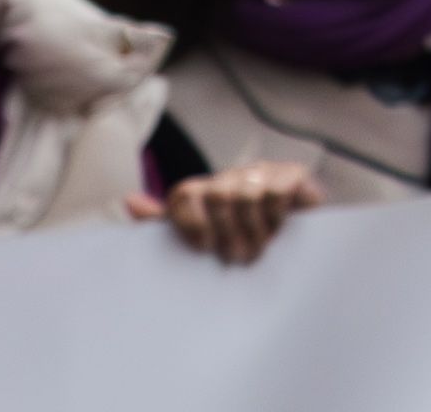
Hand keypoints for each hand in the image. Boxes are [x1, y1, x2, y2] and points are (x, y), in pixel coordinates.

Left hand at [131, 162, 320, 265]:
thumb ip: (166, 224)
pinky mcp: (293, 175)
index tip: (203, 249)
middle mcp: (232, 178)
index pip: (185, 194)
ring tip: (259, 249)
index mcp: (206, 191)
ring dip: (253, 230)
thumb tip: (130, 200)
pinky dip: (275, 215)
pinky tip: (280, 228)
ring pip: (246, 194)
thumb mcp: (204, 239)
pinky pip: (277, 190)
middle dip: (227, 233)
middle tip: (236, 258)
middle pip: (217, 196)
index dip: (190, 222)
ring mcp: (263, 173)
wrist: (299, 241)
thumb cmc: (243, 242)